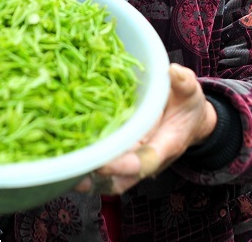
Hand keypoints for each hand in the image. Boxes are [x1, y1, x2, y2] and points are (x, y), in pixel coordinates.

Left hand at [75, 63, 217, 195]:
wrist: (188, 120)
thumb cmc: (187, 106)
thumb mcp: (189, 92)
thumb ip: (184, 83)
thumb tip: (174, 71)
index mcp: (165, 145)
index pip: (145, 162)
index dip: (124, 166)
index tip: (104, 163)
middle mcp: (146, 158)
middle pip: (121, 179)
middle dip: (97, 178)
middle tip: (73, 168)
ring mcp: (131, 160)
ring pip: (108, 179)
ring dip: (87, 177)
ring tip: (62, 170)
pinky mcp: (120, 155)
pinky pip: (102, 166)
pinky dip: (84, 166)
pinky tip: (62, 156)